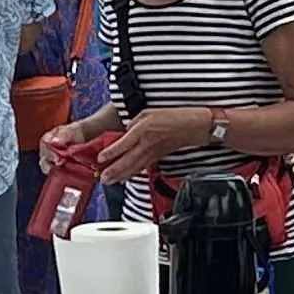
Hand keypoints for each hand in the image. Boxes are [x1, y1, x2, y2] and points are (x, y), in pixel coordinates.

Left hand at [83, 106, 211, 186]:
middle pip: (127, 160)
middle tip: (102, 178)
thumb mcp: (149, 112)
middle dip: (114, 170)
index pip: (123, 143)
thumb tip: (125, 132)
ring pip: (134, 167)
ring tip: (110, 181)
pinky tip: (126, 177)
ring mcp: (153, 152)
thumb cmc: (174, 117)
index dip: (111, 152)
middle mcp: (147, 143)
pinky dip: (133, 173)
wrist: (193, 126)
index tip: (100, 158)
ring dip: (121, 175)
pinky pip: (142, 167)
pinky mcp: (158, 157)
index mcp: (143, 129)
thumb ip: (134, 122)